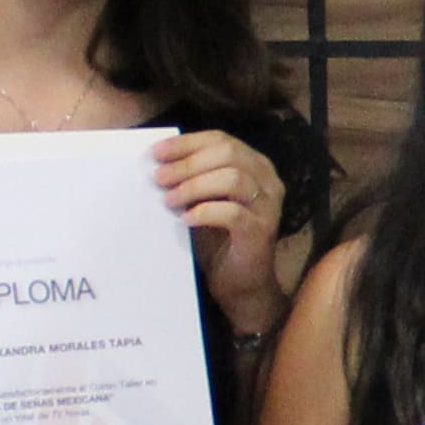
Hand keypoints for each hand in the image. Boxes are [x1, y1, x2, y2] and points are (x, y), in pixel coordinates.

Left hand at [156, 127, 294, 340]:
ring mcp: (268, 206)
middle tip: (159, 178)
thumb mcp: (202, 202)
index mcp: (255, 166)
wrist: (241, 284)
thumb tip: (156, 162)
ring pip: (232, 178)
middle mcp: (268, 181)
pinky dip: (204, 212)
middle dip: (188, 163)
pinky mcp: (262, 231)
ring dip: (194, 186)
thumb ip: (190, 180)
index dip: (187, 144)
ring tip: (168, 200)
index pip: (221, 139)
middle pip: (228, 153)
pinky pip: (232, 213)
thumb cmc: (219, 241)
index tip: (155, 153)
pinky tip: (185, 220)